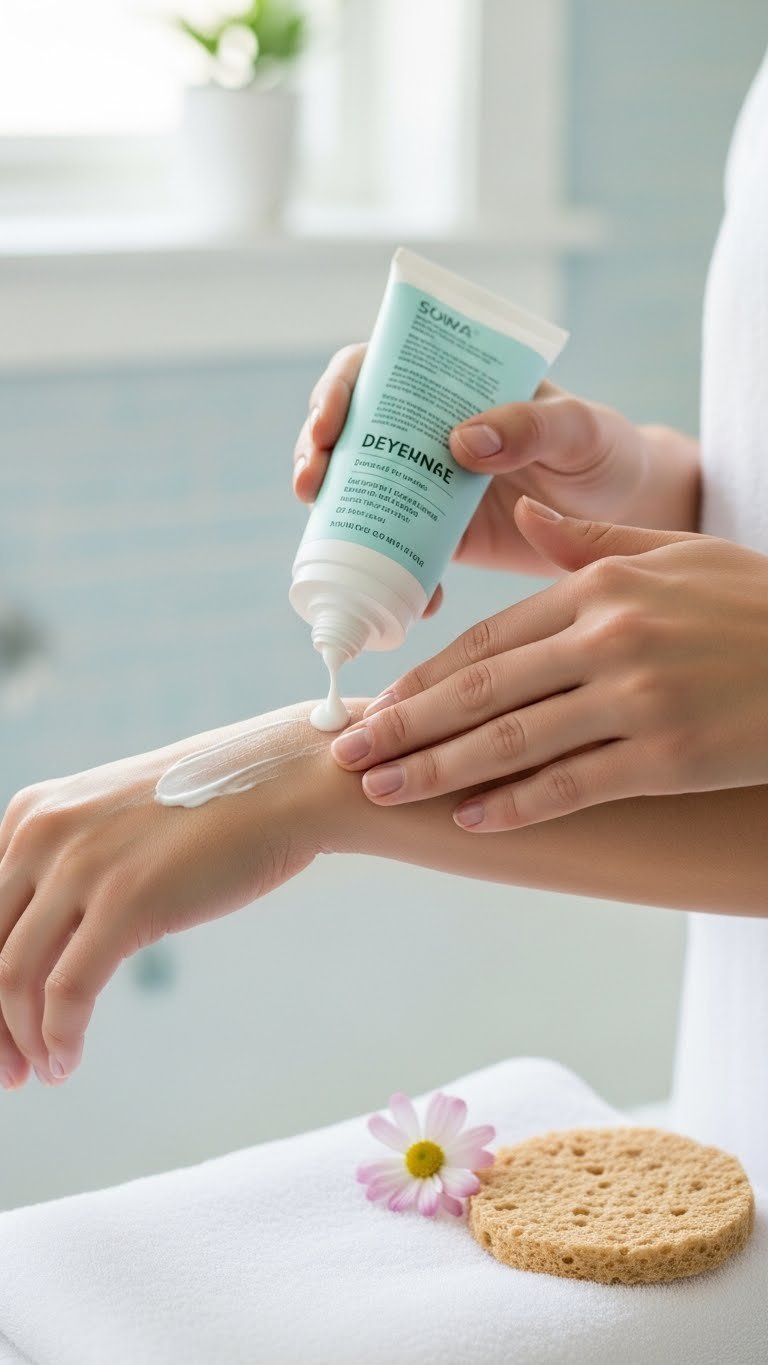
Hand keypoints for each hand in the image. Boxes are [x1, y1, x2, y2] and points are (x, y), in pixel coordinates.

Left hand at [0, 705, 328, 1089]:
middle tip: (7, 1070)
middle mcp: (42, 833)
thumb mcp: (118, 824)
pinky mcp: (125, 901)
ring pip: (14, 978)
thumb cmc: (214, 808)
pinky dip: (58, 1038)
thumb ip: (73, 865)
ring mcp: (81, 866)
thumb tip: (48, 943)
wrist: (285, 784)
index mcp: (32, 812)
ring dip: (23, 1040)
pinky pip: (66, 993)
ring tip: (45, 1071)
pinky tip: (68, 1061)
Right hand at [292, 344, 696, 582]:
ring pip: (357, 494)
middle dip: (315, 456)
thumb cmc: (604, 452)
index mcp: (453, 386)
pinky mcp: (439, 540)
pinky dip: (392, 580)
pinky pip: (397, 556)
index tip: (328, 422)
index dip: (338, 391)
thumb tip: (463, 439)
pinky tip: (417, 602)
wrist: (626, 515)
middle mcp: (426, 433)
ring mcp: (426, 488)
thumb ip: (531, 425)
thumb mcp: (578, 429)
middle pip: (348, 432)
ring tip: (336, 546)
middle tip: (311, 486)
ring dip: (333, 518)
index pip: (377, 371)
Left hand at [330, 497, 767, 829]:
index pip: (490, 638)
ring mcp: (638, 699)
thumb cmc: (758, 602)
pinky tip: (472, 819)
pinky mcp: (670, 756)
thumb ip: (593, 540)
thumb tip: (521, 515)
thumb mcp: (679, 552)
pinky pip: (575, 784)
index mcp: (601, 587)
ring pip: (513, 740)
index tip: (379, 704)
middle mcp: (608, 638)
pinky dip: (518, 803)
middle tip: (346, 754)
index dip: (426, 677)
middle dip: (405, 725)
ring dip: (438, 769)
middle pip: (482, 690)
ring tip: (385, 791)